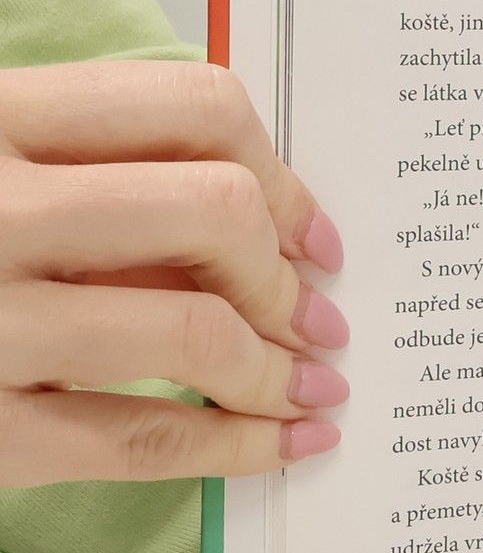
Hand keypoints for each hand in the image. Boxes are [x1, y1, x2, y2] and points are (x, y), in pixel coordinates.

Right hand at [0, 62, 346, 487]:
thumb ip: (95, 180)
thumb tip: (265, 236)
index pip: (192, 105)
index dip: (282, 173)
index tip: (313, 230)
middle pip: (213, 213)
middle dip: (288, 274)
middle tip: (318, 316)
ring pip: (193, 331)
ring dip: (280, 368)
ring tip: (312, 387)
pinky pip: (141, 439)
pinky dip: (236, 446)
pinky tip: (280, 447)